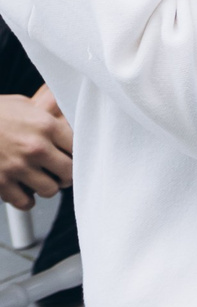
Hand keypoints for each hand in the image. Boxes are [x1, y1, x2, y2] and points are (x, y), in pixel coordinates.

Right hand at [0, 86, 72, 209]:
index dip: (78, 152)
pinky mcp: (1, 183)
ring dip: (48, 187)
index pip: (79, 146)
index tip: (73, 154)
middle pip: (69, 171)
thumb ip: (46, 115)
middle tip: (61, 171)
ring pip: (50, 190)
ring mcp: (18, 167)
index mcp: (46, 125)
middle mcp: (36, 148)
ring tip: (42, 180)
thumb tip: (65, 121)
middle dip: (66, 173)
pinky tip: (24, 190)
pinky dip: (27, 200)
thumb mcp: (22, 105)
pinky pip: (25, 202)